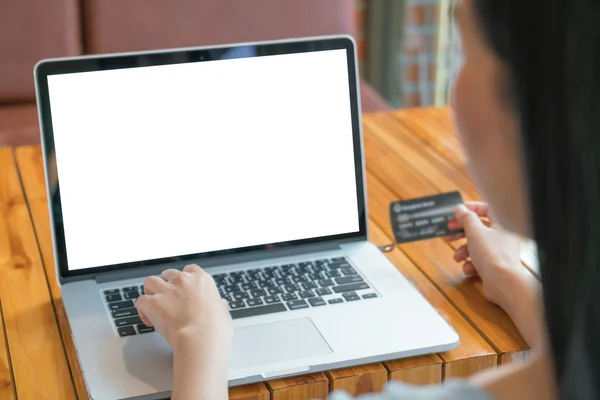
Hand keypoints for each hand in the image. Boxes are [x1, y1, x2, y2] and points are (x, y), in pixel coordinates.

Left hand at [137, 265, 231, 399]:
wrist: (201, 338)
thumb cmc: (215, 329)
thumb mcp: (224, 313)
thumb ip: (220, 306)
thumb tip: (221, 305)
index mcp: (202, 280)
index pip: (189, 270)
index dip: (184, 280)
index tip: (183, 290)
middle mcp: (183, 280)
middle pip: (167, 274)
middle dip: (166, 285)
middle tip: (167, 300)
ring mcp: (167, 290)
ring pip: (150, 282)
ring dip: (150, 292)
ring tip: (153, 306)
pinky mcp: (153, 302)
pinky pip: (141, 301)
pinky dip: (142, 310)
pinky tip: (149, 320)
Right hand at [446, 202, 524, 308]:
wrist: (503, 283)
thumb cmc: (491, 254)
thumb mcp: (475, 232)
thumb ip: (466, 218)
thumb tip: (459, 208)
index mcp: (501, 225)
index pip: (487, 209)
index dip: (471, 209)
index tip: (457, 212)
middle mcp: (502, 237)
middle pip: (478, 229)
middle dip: (461, 232)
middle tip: (447, 233)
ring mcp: (498, 252)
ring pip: (476, 246)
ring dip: (463, 251)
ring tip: (457, 258)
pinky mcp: (494, 266)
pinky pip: (478, 261)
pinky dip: (471, 264)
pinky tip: (468, 269)